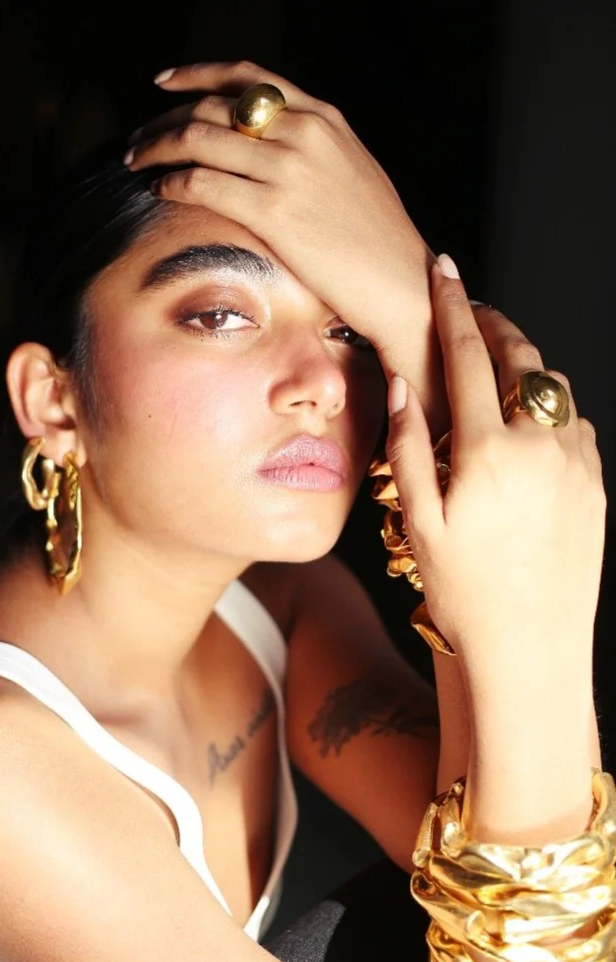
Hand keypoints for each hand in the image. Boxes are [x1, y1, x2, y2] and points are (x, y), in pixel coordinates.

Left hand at [127, 60, 447, 425]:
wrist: (401, 281)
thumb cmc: (377, 240)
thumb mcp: (351, 173)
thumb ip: (313, 151)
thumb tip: (270, 151)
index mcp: (323, 118)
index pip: (248, 78)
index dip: (197, 75)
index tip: (165, 82)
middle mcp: (304, 132)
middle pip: (213, 106)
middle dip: (165, 119)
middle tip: (138, 138)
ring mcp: (288, 170)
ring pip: (199, 138)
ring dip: (157, 147)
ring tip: (136, 162)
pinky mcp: (274, 211)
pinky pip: (204, 183)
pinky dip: (173, 182)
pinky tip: (160, 191)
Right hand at [385, 258, 605, 675]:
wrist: (532, 653)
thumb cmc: (465, 597)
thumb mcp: (418, 522)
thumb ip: (410, 444)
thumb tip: (405, 382)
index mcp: (490, 452)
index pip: (469, 356)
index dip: (452, 305)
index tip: (443, 268)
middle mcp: (543, 447)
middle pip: (522, 358)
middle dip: (495, 325)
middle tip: (472, 309)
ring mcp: (579, 466)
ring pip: (554, 389)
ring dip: (525, 368)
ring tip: (497, 371)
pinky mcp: (597, 487)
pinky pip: (576, 426)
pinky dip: (551, 409)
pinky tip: (528, 428)